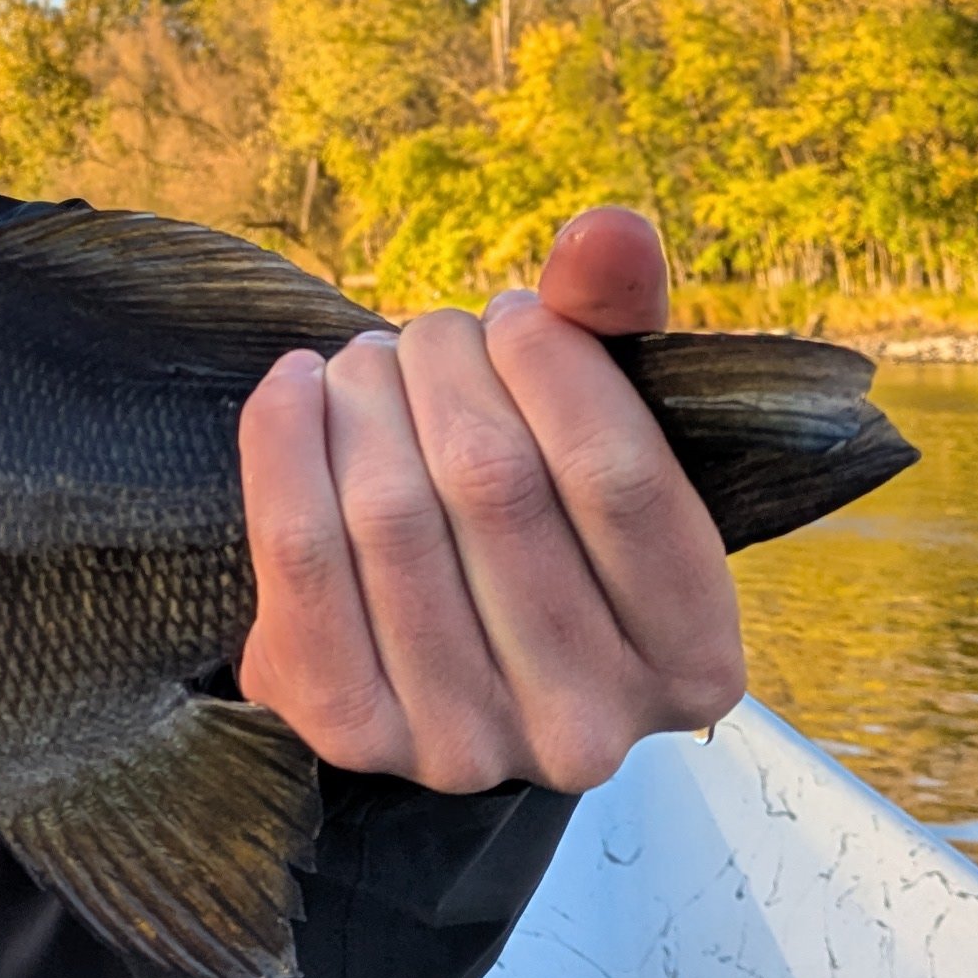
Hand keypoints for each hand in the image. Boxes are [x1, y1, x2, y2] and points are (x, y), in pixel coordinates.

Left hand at [236, 205, 744, 798]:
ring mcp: (465, 745)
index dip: (554, 364)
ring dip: (365, 398)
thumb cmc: (545, 527)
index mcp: (693, 663)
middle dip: (445, 368)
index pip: (619, 477)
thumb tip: (604, 232)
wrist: (434, 657)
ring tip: (367, 366)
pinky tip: (294, 388)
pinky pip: (299, 558)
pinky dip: (283, 446)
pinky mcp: (348, 732)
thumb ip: (619, 330)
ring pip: (390, 512)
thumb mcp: (610, 436)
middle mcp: (588, 728)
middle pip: (493, 482)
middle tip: (428, 336)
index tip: (515, 316)